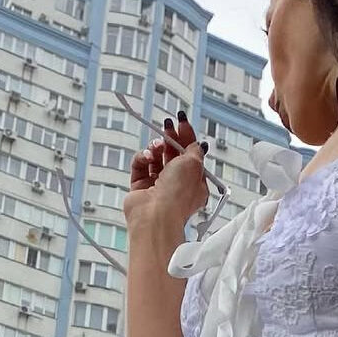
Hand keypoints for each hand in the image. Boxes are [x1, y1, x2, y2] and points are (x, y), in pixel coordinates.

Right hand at [123, 110, 208, 230]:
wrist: (156, 215)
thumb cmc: (178, 195)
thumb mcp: (194, 164)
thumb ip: (194, 150)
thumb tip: (197, 143)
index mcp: (195, 183)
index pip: (191, 155)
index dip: (187, 136)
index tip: (181, 121)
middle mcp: (177, 186)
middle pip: (173, 155)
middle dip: (170, 138)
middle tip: (167, 125)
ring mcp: (158, 187)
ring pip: (155, 159)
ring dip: (156, 148)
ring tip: (157, 146)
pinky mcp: (140, 188)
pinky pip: (140, 166)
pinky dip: (143, 158)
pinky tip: (147, 157)